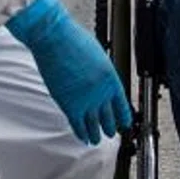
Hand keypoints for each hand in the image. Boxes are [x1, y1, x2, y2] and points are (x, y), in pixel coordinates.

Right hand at [6, 0, 133, 143]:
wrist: (55, 38)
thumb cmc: (73, 40)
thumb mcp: (97, 55)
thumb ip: (101, 73)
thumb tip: (100, 83)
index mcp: (110, 78)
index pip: (121, 104)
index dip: (123, 116)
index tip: (124, 123)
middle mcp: (100, 92)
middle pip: (108, 117)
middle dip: (110, 127)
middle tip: (111, 132)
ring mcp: (85, 100)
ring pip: (94, 125)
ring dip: (96, 134)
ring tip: (97, 139)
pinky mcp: (68, 104)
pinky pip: (77, 125)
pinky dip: (81, 133)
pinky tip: (83, 138)